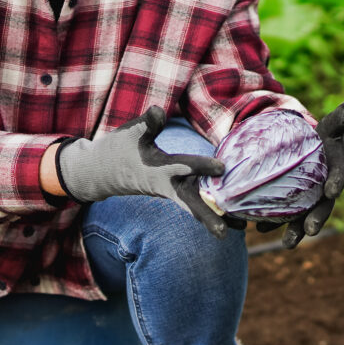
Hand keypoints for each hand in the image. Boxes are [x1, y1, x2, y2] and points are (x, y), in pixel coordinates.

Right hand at [55, 107, 230, 236]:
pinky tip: (233, 219)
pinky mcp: (175, 192)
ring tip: (241, 230)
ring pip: (196, 205)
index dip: (202, 166)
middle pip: (190, 202)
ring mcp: (172, 191)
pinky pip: (195, 201)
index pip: (183, 167)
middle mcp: (167, 185)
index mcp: (158, 169)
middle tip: (225, 233)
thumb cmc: (119, 149)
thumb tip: (159, 110)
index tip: (223, 167)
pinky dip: (212, 208)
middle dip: (207, 217)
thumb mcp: (131, 132)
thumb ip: (148, 123)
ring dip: (216, 216)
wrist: (102, 171)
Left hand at [256, 98, 343, 249]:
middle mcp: (324, 191)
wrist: (310, 149)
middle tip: (311, 230)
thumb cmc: (324, 136)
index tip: (331, 191)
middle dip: (317, 219)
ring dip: (296, 231)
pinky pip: (283, 216)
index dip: (336, 183)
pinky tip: (259, 229)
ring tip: (287, 244)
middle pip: (322, 207)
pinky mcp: (293, 206)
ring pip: (303, 218)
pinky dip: (272, 223)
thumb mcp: (331, 124)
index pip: (338, 177)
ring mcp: (309, 201)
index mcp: (336, 171)